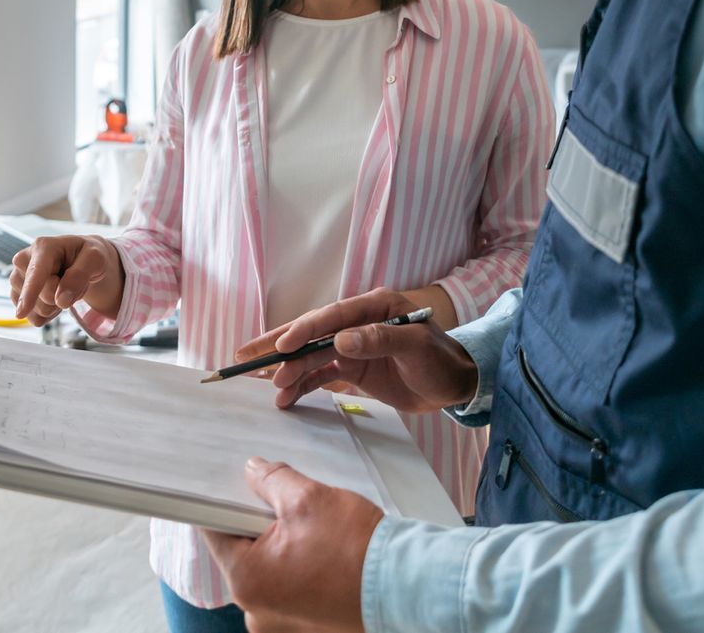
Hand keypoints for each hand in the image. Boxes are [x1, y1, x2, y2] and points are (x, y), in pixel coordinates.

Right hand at [8, 235, 123, 324]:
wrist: (80, 259)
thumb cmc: (87, 255)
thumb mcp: (95, 259)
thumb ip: (79, 275)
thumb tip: (60, 300)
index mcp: (43, 246)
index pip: (36, 273)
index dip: (30, 292)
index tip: (22, 312)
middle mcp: (24, 260)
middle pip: (43, 296)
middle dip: (62, 297)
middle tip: (72, 280)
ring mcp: (18, 279)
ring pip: (35, 310)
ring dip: (56, 305)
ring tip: (63, 286)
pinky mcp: (17, 295)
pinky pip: (34, 318)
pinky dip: (49, 314)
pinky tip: (54, 296)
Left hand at [204, 457, 379, 632]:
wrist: (405, 585)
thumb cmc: (355, 547)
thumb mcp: (307, 498)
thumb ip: (270, 480)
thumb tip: (252, 471)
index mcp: (247, 581)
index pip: (216, 532)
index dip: (223, 503)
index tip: (235, 487)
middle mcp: (257, 612)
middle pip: (244, 553)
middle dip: (260, 525)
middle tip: (285, 503)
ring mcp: (282, 625)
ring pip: (269, 571)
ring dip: (283, 547)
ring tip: (312, 528)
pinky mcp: (306, 626)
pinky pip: (290, 588)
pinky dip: (300, 568)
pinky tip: (323, 550)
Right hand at [234, 288, 478, 413]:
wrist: (456, 384)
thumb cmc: (442, 360)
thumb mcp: (416, 347)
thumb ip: (380, 340)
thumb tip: (340, 340)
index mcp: (374, 306)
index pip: (332, 316)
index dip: (304, 330)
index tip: (282, 346)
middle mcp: (358, 323)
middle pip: (312, 332)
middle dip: (279, 345)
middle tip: (246, 356)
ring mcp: (353, 346)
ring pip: (312, 356)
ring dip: (289, 370)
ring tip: (266, 387)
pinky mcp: (353, 368)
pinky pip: (322, 374)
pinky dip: (303, 385)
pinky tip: (285, 397)